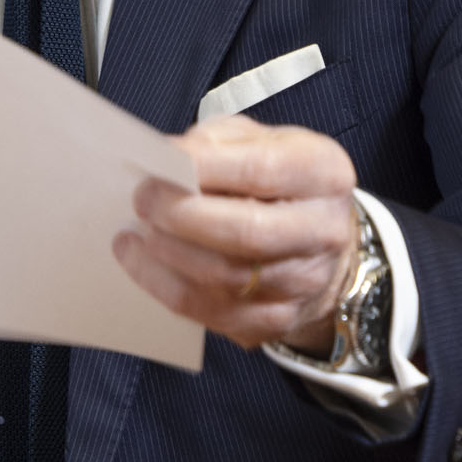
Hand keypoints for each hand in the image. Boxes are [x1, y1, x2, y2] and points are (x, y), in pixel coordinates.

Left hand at [115, 118, 360, 352]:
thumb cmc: (275, 182)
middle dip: (182, 215)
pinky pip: (211, 310)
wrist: (317, 242)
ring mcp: (304, 282)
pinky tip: (140, 260)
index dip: (205, 167)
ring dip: (168, 252)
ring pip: (224, 276)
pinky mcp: (278, 319)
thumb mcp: (256, 141)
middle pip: (246, 232)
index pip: (263, 171)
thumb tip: (163, 157)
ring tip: (136, 230)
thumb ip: (214, 143)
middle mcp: (323, 231)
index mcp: (324, 173)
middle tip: (142, 200)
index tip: (160, 162)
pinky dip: (164, 285)